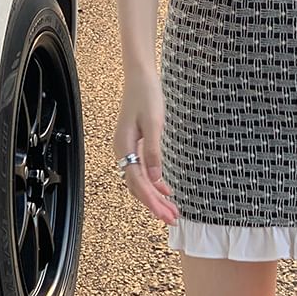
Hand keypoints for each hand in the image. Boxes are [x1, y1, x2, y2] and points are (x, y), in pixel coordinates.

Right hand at [113, 73, 179, 226]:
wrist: (141, 76)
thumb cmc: (147, 95)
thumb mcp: (154, 122)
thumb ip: (153, 150)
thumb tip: (155, 178)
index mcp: (124, 148)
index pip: (138, 183)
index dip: (152, 201)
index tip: (166, 215)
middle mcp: (123, 151)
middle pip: (138, 186)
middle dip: (155, 204)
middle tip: (172, 219)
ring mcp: (128, 148)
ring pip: (141, 180)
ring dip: (155, 196)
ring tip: (171, 210)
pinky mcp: (136, 144)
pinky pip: (143, 169)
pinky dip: (154, 182)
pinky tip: (165, 189)